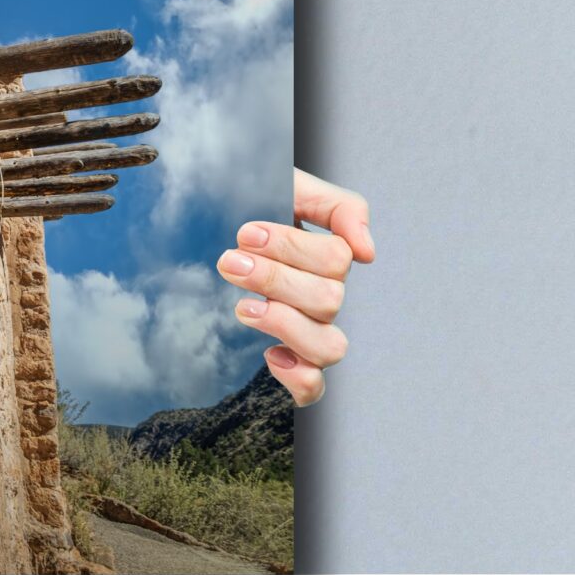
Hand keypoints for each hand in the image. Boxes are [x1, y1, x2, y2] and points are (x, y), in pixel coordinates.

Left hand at [217, 167, 373, 406]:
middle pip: (329, 301)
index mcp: (327, 258)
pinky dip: (299, 379)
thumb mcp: (292, 186)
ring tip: (243, 307)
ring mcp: (307, 331)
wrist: (207, 218)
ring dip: (285, 325)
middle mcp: (323, 297)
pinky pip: (312, 388)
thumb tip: (367, 252)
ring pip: (329, 347)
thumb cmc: (252, 204)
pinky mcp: (288, 360)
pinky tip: (270, 355)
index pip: (336, 260)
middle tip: (230, 261)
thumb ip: (339, 207)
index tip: (245, 233)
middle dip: (274, 279)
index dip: (291, 248)